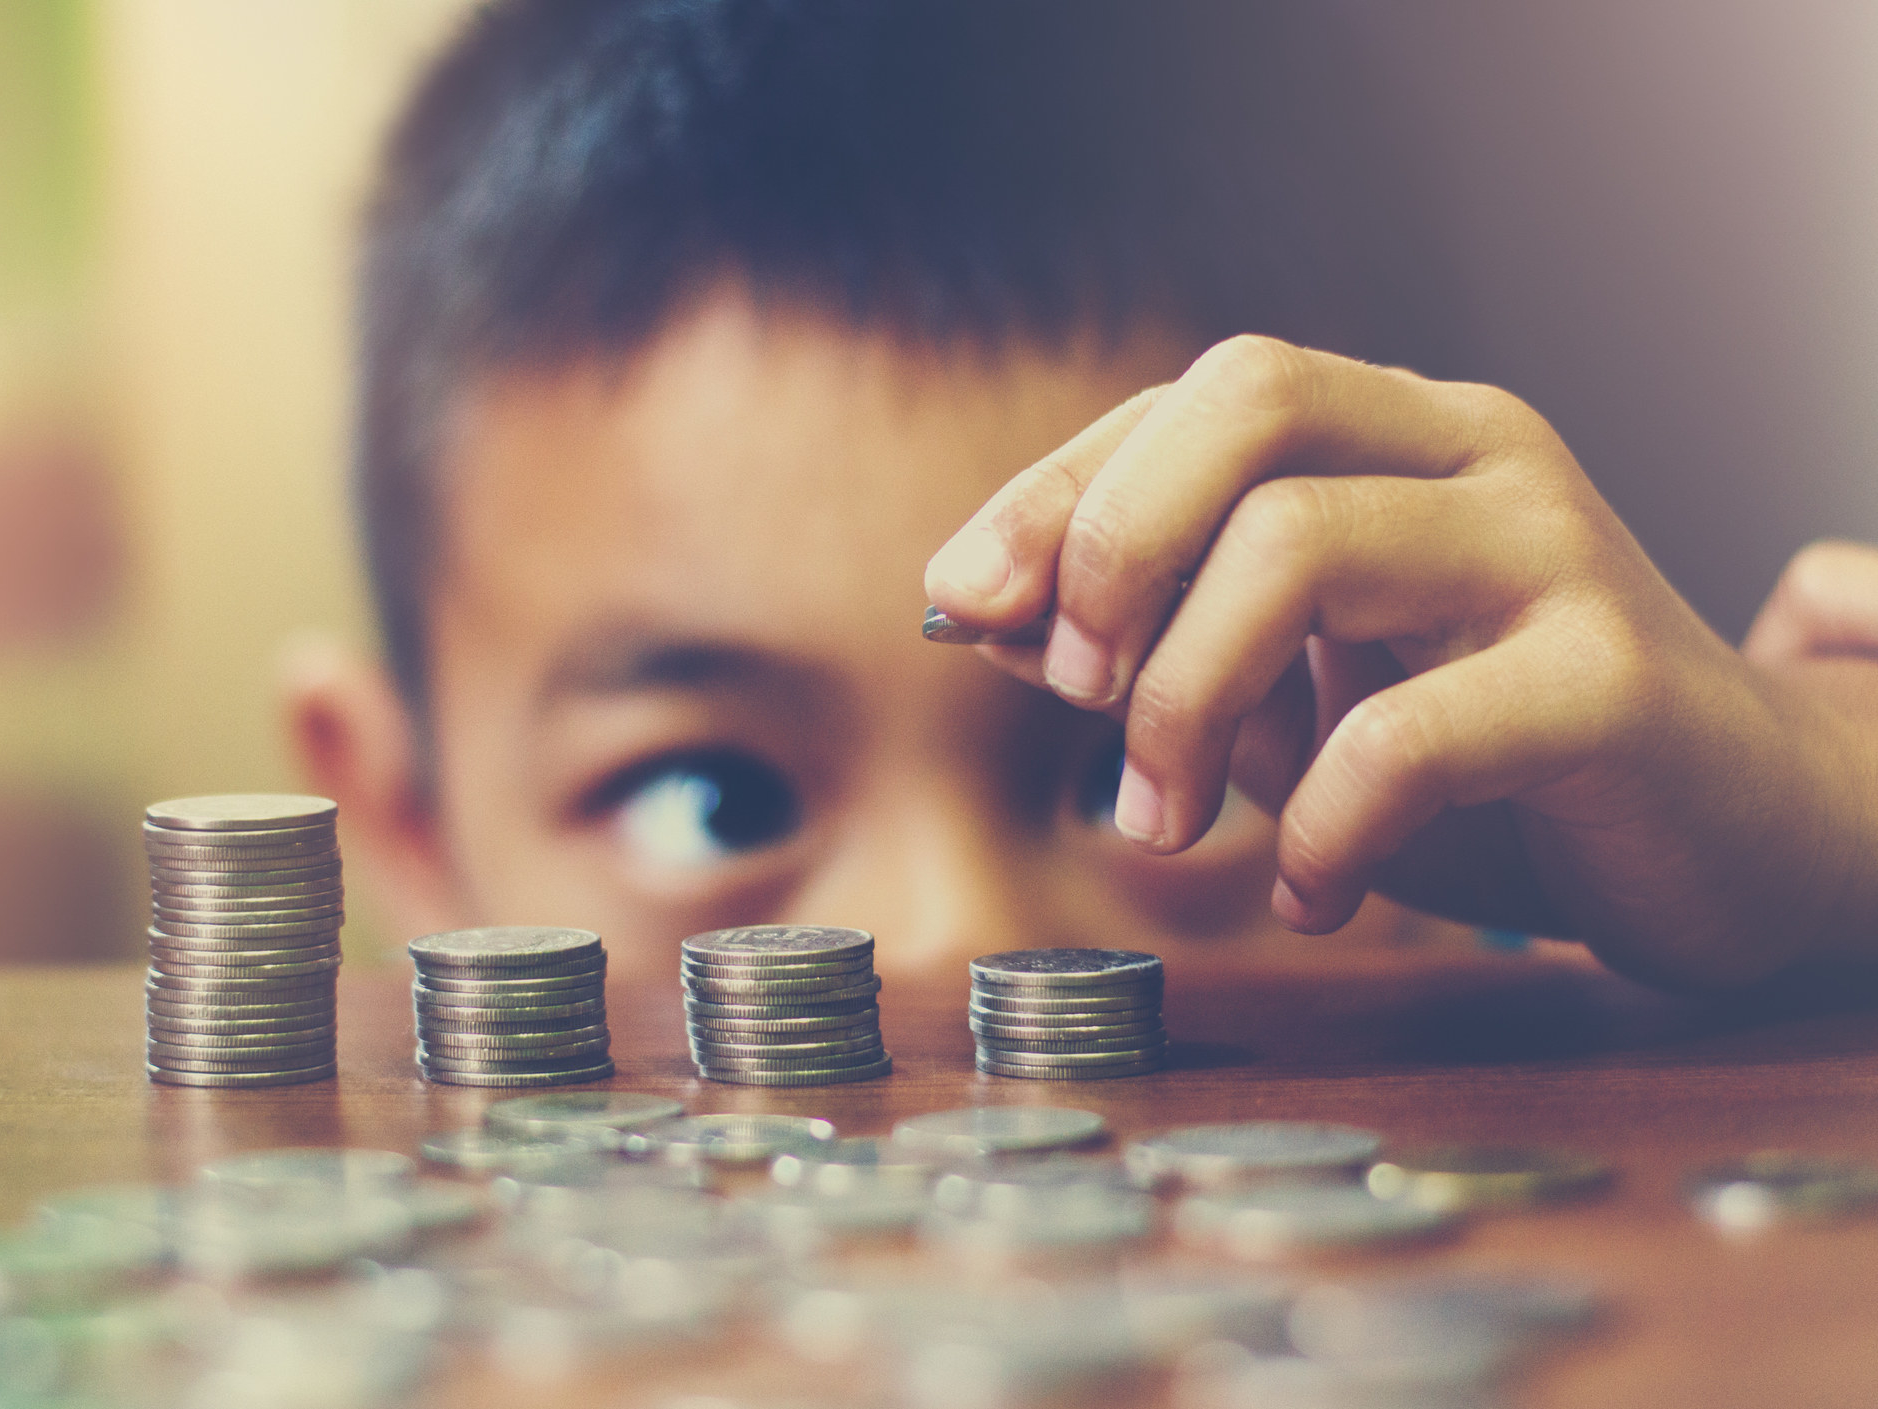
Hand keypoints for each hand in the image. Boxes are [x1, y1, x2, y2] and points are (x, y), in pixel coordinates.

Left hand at [925, 336, 1877, 987]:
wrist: (1738, 832)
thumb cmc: (1490, 757)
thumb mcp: (1295, 691)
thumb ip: (1153, 639)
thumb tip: (982, 614)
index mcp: (1398, 433)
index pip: (1199, 394)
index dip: (1060, 489)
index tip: (962, 600)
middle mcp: (1477, 454)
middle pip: (1249, 402)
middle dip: (1115, 547)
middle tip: (1080, 700)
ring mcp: (1554, 552)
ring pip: (1303, 545)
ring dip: (1184, 701)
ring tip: (1164, 823)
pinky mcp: (1613, 680)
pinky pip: (1410, 732)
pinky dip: (1318, 826)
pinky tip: (1311, 891)